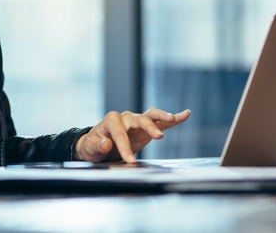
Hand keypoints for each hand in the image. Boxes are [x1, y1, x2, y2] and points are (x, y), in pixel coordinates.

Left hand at [74, 108, 190, 162]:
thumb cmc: (93, 146)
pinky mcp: (146, 129)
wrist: (97, 146)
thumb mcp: (90, 148)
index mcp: (111, 120)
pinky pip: (161, 122)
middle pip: (139, 119)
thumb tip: (106, 144)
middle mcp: (125, 118)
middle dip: (149, 127)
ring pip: (151, 116)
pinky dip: (173, 119)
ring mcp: (137, 122)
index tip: (130, 161)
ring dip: (162, 117)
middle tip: (158, 137)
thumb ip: (97, 146)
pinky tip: (185, 114)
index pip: (120, 133)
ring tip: (173, 118)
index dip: (125, 147)